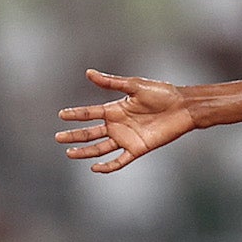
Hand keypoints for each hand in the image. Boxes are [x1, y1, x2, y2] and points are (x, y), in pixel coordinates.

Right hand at [55, 68, 194, 171]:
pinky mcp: (138, 149)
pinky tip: (95, 168)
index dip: (75, 114)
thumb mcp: (134, 86)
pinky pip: (119, 160)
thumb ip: (111, 83)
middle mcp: (118, 125)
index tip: (61, 115)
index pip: (90, 114)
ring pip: (100, 148)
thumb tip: (88, 73)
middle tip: (58, 138)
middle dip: (74, 135)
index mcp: (115, 109)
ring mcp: (127, 138)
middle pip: (91, 132)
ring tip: (69, 153)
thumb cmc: (161, 93)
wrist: (183, 107)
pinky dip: (108, 166)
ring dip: (85, 151)